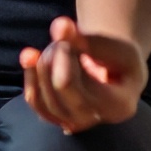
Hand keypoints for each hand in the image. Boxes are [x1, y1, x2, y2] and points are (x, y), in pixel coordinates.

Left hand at [18, 16, 145, 133]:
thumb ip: (90, 38)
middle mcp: (93, 119)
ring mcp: (73, 123)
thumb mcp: (117, 45)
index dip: (61, 53)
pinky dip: (30, 75)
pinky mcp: (57, 119)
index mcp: (116, 105)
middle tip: (61, 40)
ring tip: (54, 46)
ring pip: (41, 98)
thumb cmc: (120, 60)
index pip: (70, 83)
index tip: (68, 32)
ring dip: (41, 64)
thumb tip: (59, 27)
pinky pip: (35, 101)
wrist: (117, 76)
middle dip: (52, 56)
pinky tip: (31, 56)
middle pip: (57, 89)